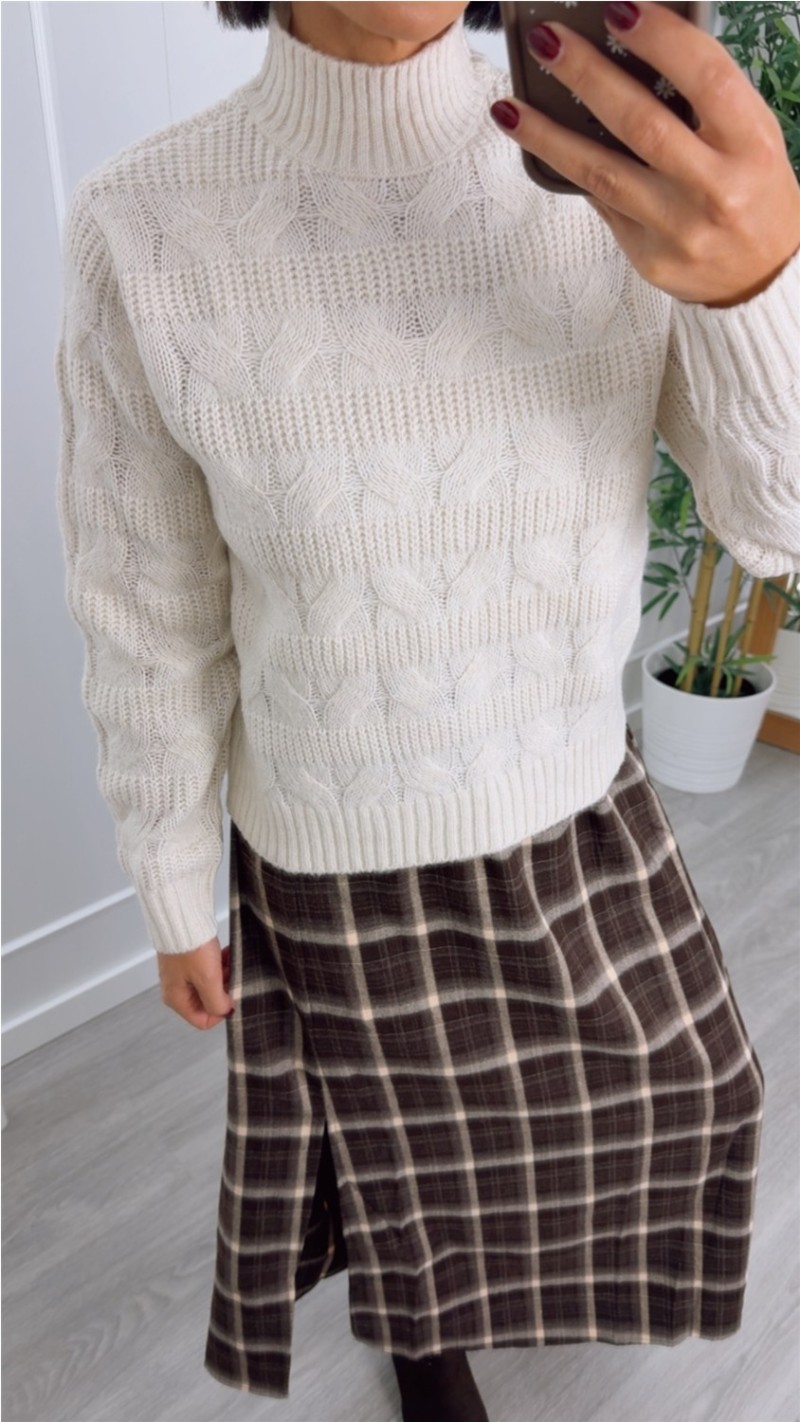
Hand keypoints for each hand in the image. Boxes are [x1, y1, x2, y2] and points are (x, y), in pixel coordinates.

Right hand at [157, 937, 233, 1029]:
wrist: (182, 915)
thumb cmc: (190, 946)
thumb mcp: (207, 979)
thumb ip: (217, 1002)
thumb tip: (226, 1009)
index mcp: (176, 998)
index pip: (202, 1020)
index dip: (220, 1013)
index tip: (232, 997)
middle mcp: (177, 989)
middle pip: (208, 1002)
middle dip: (224, 990)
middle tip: (233, 976)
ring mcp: (183, 974)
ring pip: (211, 984)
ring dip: (224, 975)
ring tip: (231, 962)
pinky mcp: (189, 960)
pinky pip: (209, 970)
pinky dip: (220, 964)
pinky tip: (227, 954)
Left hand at [490, 0, 799, 306]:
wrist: (763, 280)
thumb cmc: (755, 194)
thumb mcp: (751, 139)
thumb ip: (705, 103)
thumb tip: (630, 58)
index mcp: (751, 145)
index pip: (706, 79)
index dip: (660, 39)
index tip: (617, 11)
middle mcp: (716, 188)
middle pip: (640, 123)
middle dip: (586, 76)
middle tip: (546, 42)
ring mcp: (677, 228)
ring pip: (601, 172)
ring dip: (548, 136)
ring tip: (509, 110)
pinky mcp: (648, 257)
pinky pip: (602, 204)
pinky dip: (571, 172)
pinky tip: (542, 147)